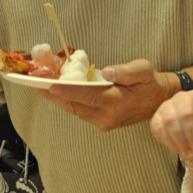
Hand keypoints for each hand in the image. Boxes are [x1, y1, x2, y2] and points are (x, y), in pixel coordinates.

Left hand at [42, 59, 170, 130]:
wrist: (159, 101)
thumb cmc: (150, 83)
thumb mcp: (144, 70)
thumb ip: (126, 71)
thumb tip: (108, 72)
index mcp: (116, 102)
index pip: (86, 96)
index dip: (66, 90)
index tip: (49, 85)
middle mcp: (106, 116)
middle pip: (73, 105)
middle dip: (52, 94)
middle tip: (33, 83)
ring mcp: (102, 122)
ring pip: (73, 109)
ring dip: (56, 97)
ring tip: (38, 85)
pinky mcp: (100, 122)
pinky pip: (78, 110)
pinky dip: (66, 100)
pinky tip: (55, 90)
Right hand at [150, 86, 192, 159]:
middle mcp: (181, 97)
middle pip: (185, 114)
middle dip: (192, 136)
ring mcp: (166, 107)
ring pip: (171, 123)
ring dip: (182, 141)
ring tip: (190, 153)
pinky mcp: (156, 118)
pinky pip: (160, 130)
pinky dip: (170, 142)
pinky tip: (179, 149)